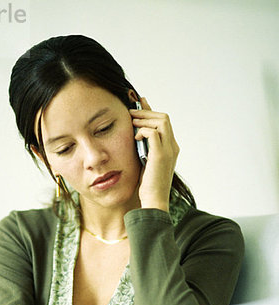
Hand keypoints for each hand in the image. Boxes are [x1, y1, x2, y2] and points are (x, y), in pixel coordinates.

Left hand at [129, 97, 179, 211]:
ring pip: (161, 121)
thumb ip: (143, 148)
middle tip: (131, 112)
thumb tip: (135, 135)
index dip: (151, 111)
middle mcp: (172, 146)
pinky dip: (143, 131)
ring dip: (144, 119)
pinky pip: (154, 133)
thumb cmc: (148, 184)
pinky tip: (135, 138)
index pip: (163, 122)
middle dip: (146, 112)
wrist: (154, 200)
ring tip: (132, 122)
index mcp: (170, 147)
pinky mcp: (161, 155)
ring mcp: (168, 150)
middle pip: (163, 118)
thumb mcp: (145, 161)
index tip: (139, 104)